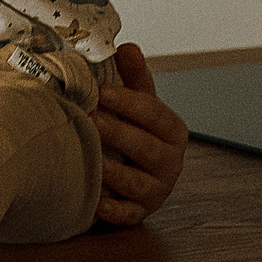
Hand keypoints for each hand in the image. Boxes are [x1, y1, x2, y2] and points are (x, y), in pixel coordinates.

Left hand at [91, 43, 189, 225]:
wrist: (130, 166)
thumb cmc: (132, 127)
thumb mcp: (136, 100)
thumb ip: (133, 75)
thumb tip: (128, 47)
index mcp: (172, 131)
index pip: (154, 114)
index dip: (128, 102)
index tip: (100, 91)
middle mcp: (171, 163)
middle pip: (146, 148)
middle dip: (117, 132)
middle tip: (88, 118)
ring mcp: (157, 190)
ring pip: (137, 183)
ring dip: (113, 171)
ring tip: (89, 157)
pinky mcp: (140, 212)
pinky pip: (128, 215)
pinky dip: (114, 211)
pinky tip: (96, 204)